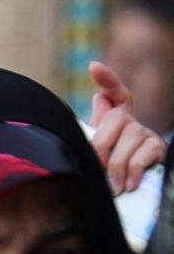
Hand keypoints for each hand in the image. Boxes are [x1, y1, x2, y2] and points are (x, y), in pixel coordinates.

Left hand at [88, 60, 166, 194]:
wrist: (136, 186)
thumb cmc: (111, 166)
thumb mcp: (100, 148)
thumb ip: (96, 127)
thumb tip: (98, 97)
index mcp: (115, 118)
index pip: (114, 93)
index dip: (107, 79)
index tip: (94, 66)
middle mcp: (132, 121)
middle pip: (115, 120)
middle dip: (101, 146)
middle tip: (97, 169)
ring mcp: (146, 134)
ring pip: (129, 140)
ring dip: (116, 167)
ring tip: (113, 187)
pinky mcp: (158, 148)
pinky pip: (143, 156)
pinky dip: (133, 172)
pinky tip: (129, 185)